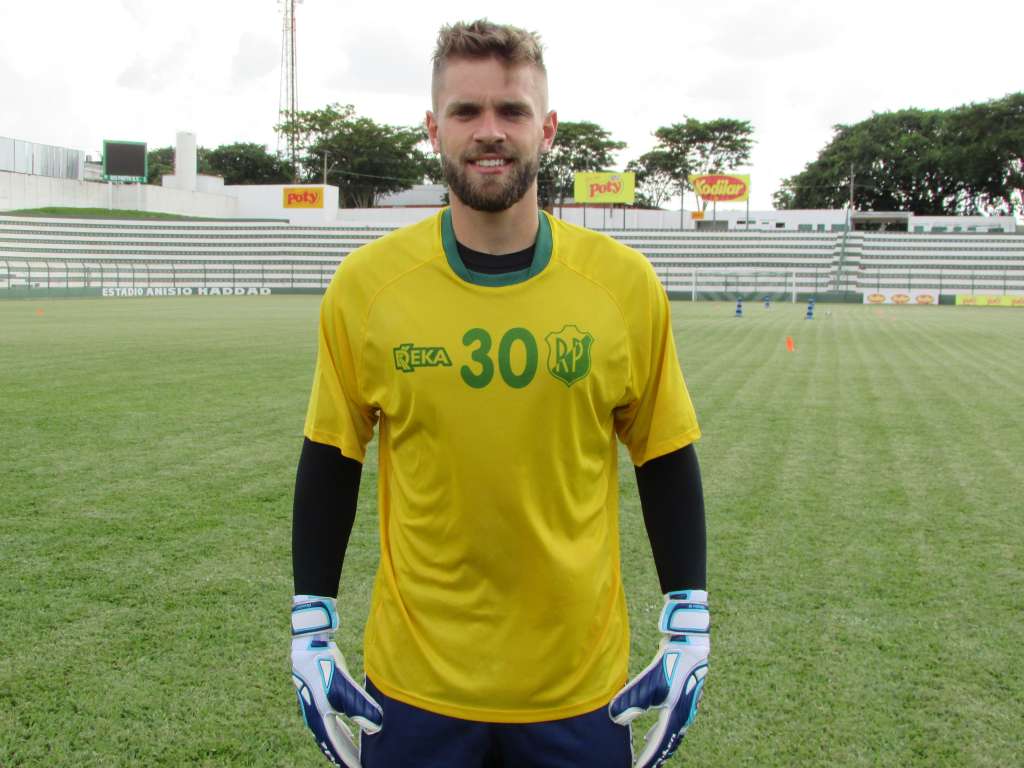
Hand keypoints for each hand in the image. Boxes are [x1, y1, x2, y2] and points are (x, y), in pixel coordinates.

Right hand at [291, 596, 382, 766]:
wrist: (309, 648)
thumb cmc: (325, 666)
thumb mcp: (345, 687)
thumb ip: (361, 707)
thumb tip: (377, 727)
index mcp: (320, 719)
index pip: (336, 747)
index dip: (348, 760)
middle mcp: (316, 718)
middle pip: (332, 745)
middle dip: (345, 757)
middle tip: (359, 766)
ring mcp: (316, 710)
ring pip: (330, 736)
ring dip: (342, 747)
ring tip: (354, 757)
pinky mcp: (320, 700)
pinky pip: (330, 725)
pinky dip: (341, 734)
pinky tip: (349, 735)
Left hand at [609, 590, 708, 767]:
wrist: (688, 645)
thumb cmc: (671, 663)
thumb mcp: (649, 682)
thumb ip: (632, 701)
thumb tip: (614, 719)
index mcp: (676, 716)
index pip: (660, 745)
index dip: (649, 759)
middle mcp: (683, 716)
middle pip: (668, 744)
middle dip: (655, 756)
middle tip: (643, 765)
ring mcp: (684, 707)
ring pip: (671, 735)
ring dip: (658, 745)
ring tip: (647, 754)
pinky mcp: (681, 698)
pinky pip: (671, 724)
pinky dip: (660, 732)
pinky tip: (651, 731)